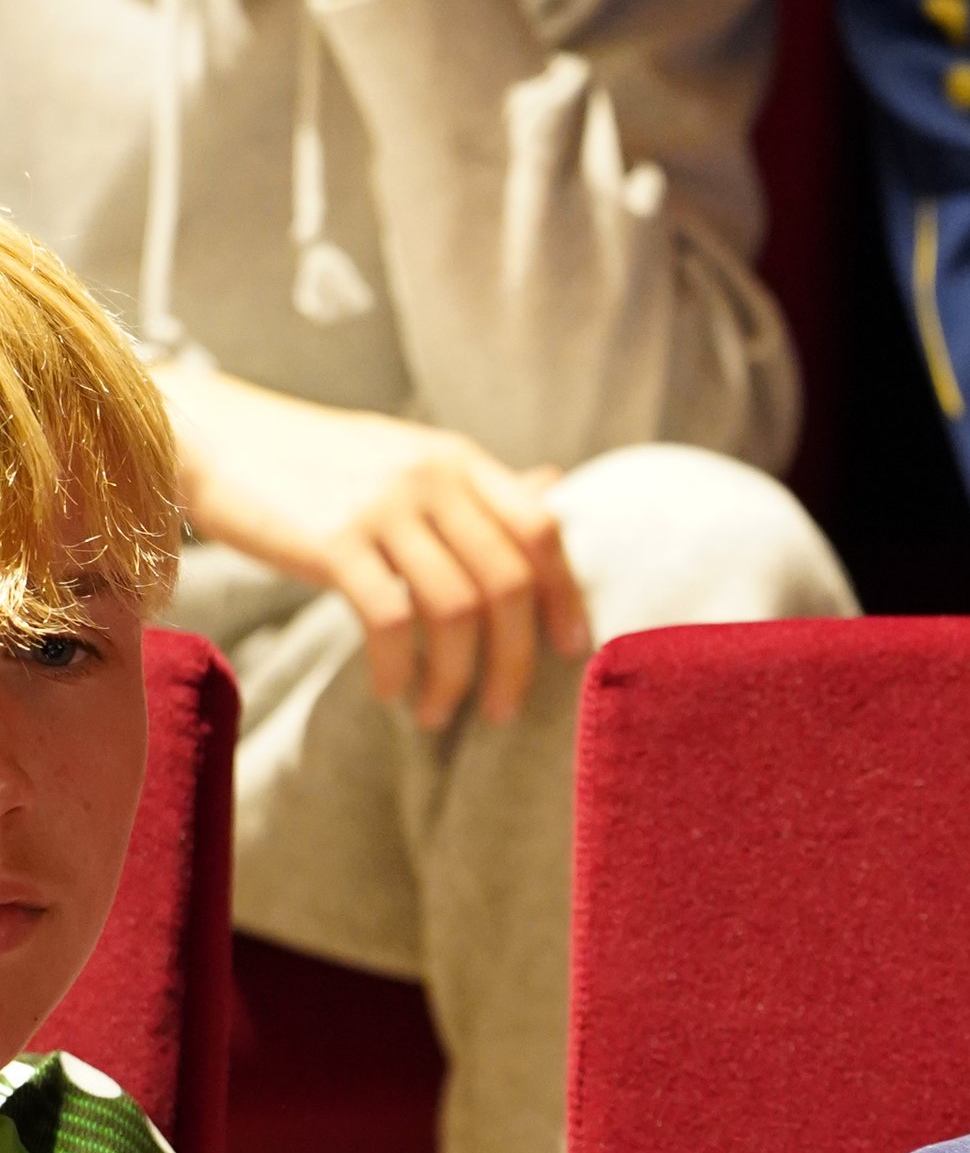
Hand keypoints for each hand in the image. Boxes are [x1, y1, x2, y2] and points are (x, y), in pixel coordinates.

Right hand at [168, 371, 588, 730]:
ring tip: (439, 714)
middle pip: (507, 582)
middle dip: (515, 660)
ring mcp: (382, 507)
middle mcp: (429, 477)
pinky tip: (389, 691)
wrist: (217, 438)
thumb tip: (553, 488)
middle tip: (503, 711)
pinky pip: (390, 620)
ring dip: (454, 678)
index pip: (541, 530)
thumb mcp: (407, 457)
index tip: (570, 649)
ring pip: (455, 611)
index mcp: (457, 460)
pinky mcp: (332, 541)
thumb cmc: (317, 463)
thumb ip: (476, 485)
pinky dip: (397, 668)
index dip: (565, 595)